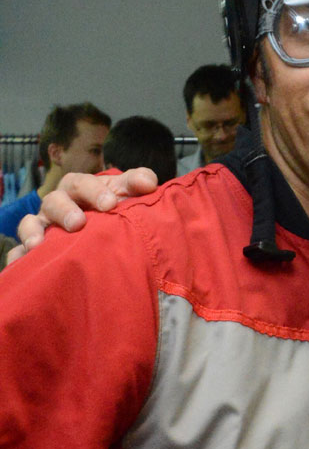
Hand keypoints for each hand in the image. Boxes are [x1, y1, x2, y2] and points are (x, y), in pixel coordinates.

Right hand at [7, 168, 158, 263]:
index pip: (82, 182)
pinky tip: (22, 265)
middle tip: (79, 223)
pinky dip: (18, 257)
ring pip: (30, 224)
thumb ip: (138, 182)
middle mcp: (57, 205)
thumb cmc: (114, 208)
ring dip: (32, 232)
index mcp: (79, 188)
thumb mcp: (126, 193)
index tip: (110, 205)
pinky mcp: (35, 251)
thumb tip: (149, 183)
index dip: (94, 191)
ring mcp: (43, 227)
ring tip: (39, 245)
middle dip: (65, 211)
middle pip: (53, 201)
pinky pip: (18, 253)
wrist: (105, 232)